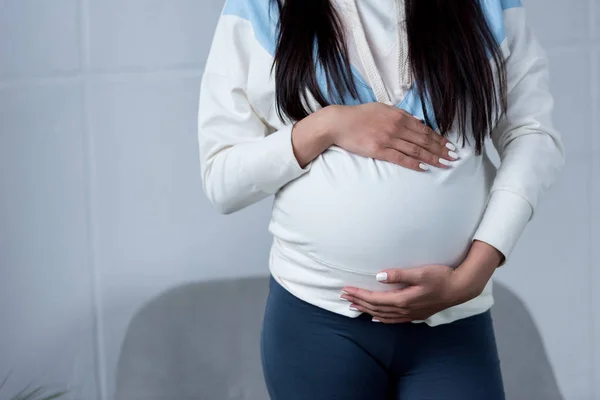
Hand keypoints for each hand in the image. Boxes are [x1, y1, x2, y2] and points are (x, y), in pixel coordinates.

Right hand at [329, 103, 457, 170]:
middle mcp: (396, 127)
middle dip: (440, 149)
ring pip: (415, 150)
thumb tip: (417, 122)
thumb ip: (400, 115)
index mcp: (399, 116)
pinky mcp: (379, 150)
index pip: (424, 129)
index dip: (439, 139)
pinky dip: (413, 163)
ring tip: (444, 164)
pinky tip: (423, 168)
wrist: (339, 122)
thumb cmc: (359, 115)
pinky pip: (400, 158)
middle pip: (424, 140)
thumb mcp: (382, 108)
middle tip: (453, 157)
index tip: (449, 145)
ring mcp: (388, 139)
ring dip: (431, 158)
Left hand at [340, 242, 502, 323]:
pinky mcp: (416, 314)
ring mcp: (411, 314)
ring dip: (367, 310)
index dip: (359, 295)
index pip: (375, 299)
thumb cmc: (442, 277)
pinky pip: (393, 319)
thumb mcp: (420, 272)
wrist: (461, 287)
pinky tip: (375, 318)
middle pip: (376, 308)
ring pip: (383, 315)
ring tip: (353, 306)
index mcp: (403, 299)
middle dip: (358, 302)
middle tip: (343, 297)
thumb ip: (399, 275)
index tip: (346, 290)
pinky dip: (381, 318)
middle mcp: (405, 310)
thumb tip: (379, 277)